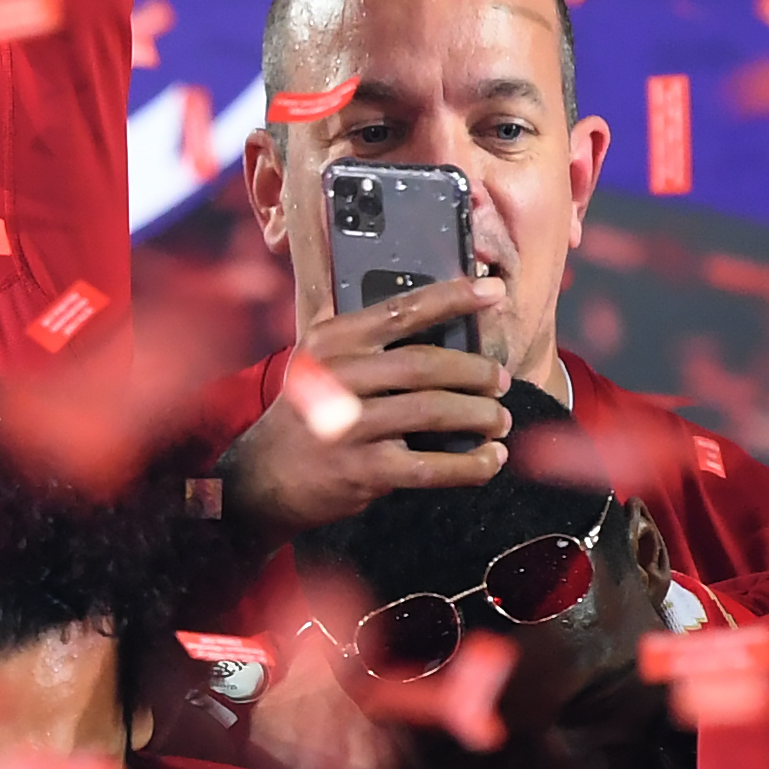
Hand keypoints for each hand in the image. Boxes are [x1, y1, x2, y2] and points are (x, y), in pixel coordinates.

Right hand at [222, 278, 515, 538]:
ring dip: (479, 416)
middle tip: (500, 380)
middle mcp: (337, 377)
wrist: (268, 476)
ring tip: (499, 419)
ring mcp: (349, 425)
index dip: (454, 297)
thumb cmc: (310, 412)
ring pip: (433, 411)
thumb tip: (443, 314)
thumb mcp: (322, 361)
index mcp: (332, 341)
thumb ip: (366, 337)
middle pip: (425, 364)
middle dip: (476, 372)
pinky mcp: (363, 470)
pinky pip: (431, 466)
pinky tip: (490, 460)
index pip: (401, 310)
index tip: (494, 292)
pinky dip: (470, 465)